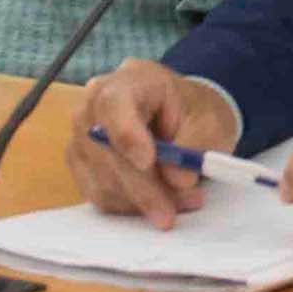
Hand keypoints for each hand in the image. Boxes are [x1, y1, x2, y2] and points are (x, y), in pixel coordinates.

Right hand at [62, 60, 235, 228]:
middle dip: (140, 186)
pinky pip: (98, 194)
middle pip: (103, 148)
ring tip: (178, 204)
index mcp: (131, 80)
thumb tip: (176, 180)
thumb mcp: (210, 123)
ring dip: (138, 201)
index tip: (147, 162)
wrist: (184, 117)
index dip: (126, 135)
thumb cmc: (195, 113)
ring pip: (100, 177)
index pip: (113, 103)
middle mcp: (95, 103)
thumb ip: (196, 147)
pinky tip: (156, 204)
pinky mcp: (82, 163)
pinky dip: (128, 206)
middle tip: (170, 211)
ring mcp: (83, 134)